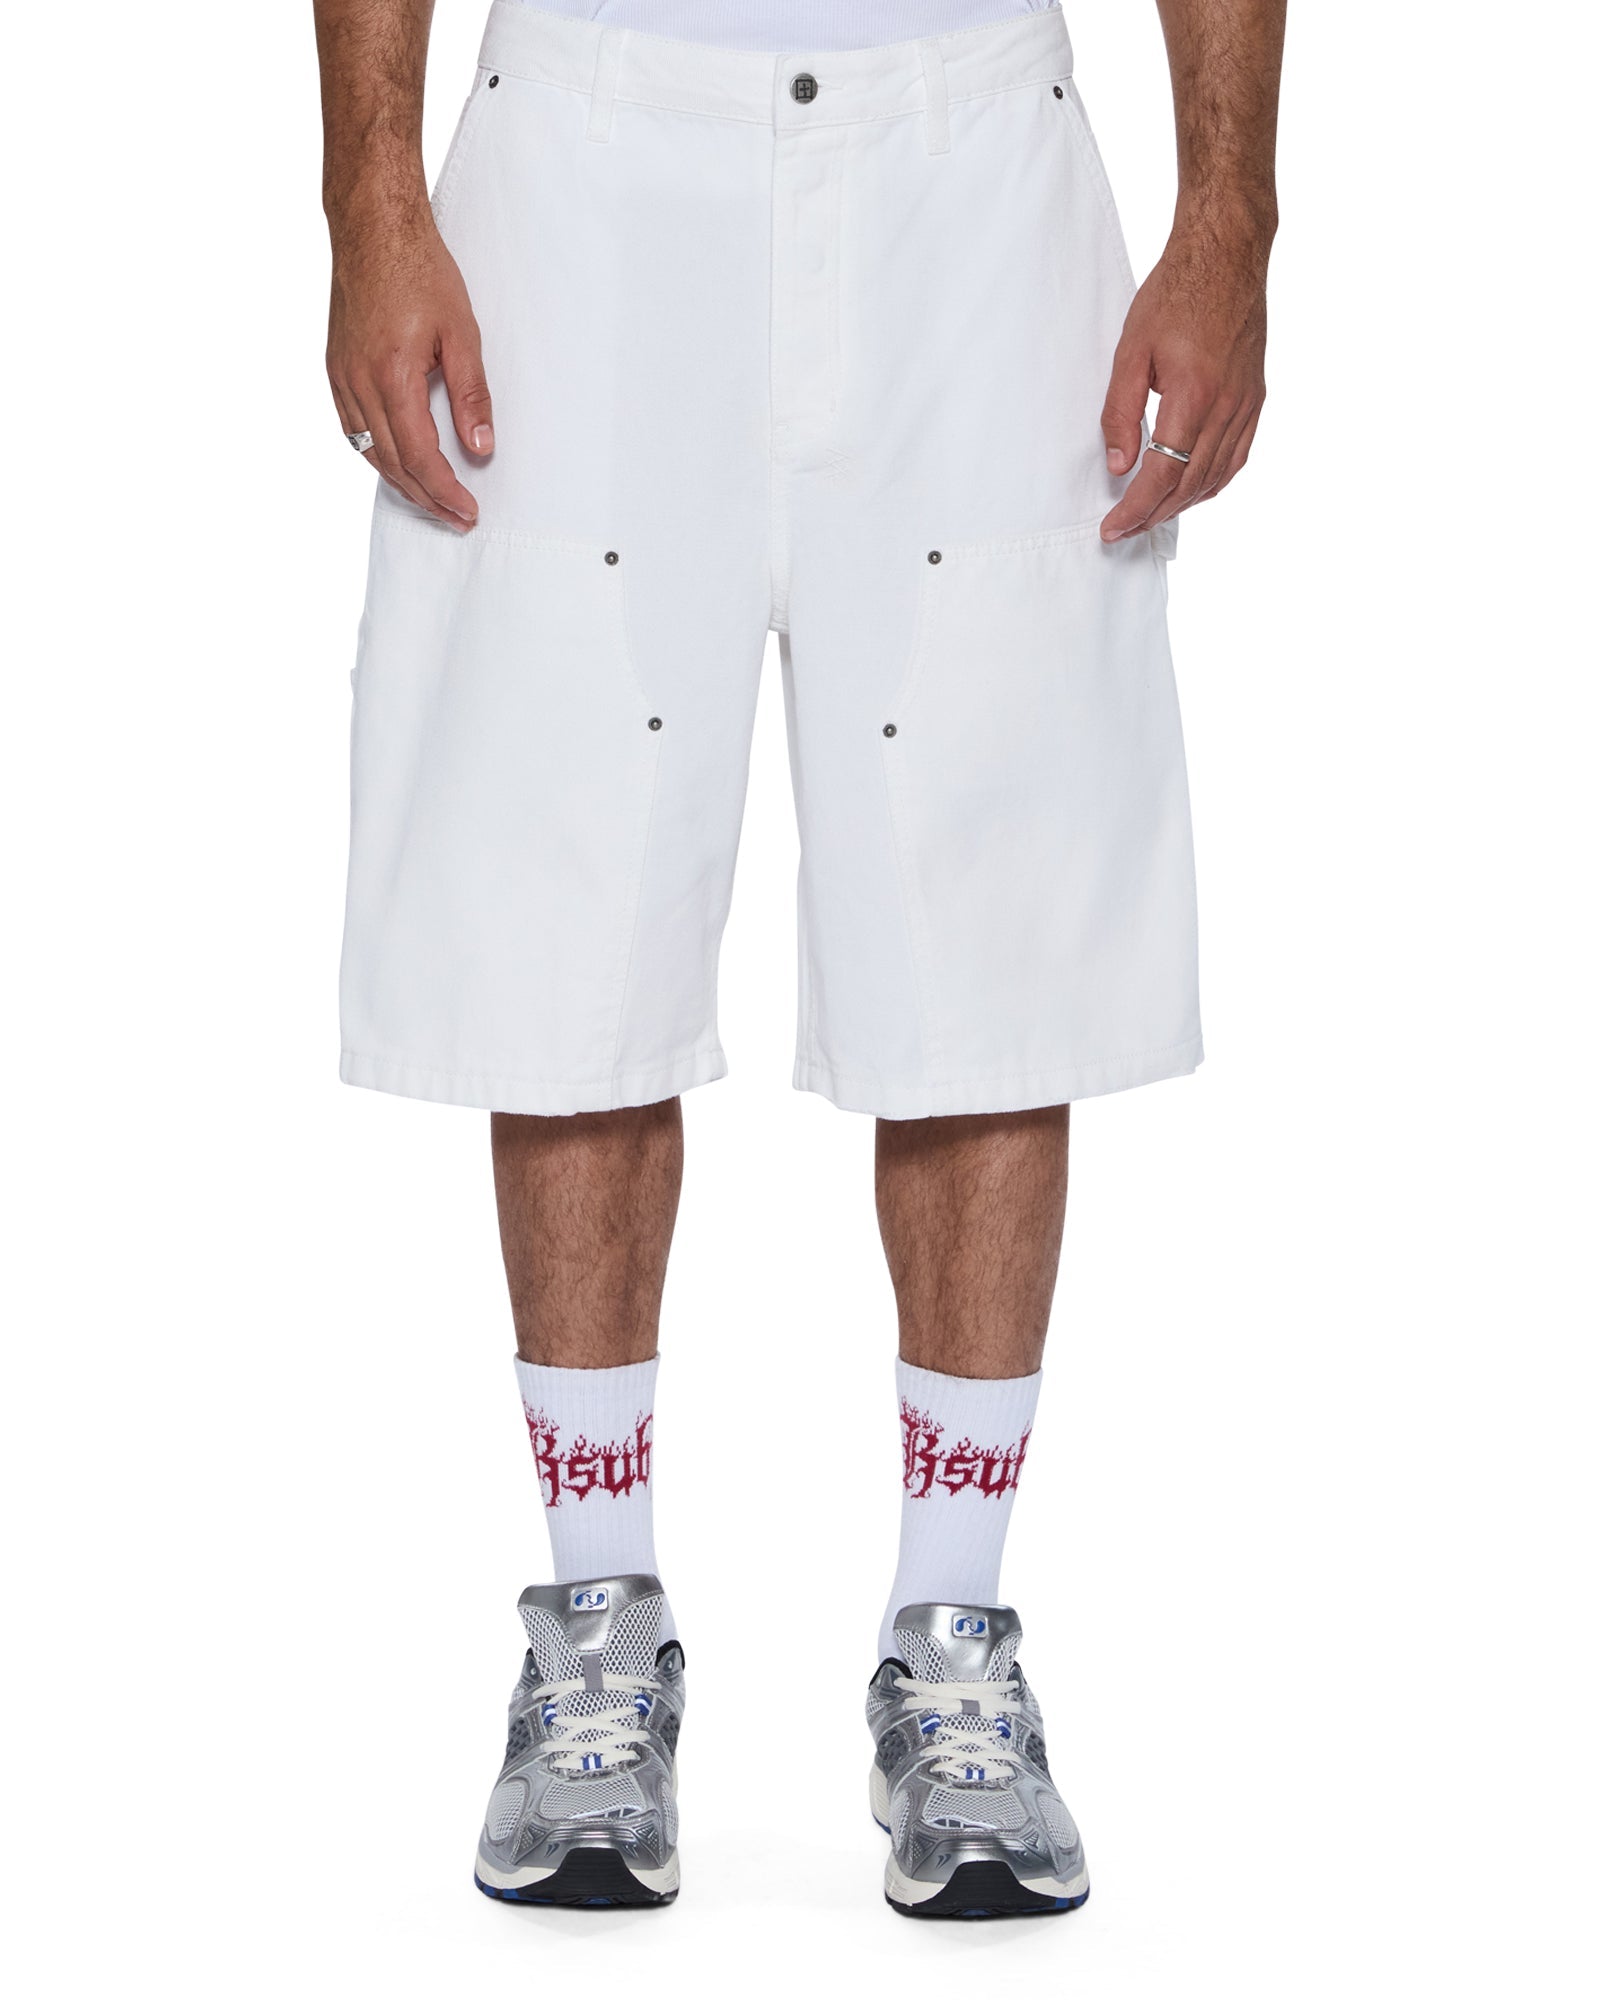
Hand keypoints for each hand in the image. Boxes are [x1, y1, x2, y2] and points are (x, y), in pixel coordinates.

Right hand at [326, 209, 492, 529]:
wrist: (373, 227)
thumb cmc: (418, 270)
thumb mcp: (462, 333)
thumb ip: (472, 395)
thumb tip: (481, 447)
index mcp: (392, 376)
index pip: (420, 456)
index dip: (445, 491)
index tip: (468, 510)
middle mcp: (359, 382)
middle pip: (392, 463)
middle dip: (427, 497)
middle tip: (457, 517)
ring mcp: (342, 376)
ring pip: (368, 451)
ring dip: (401, 482)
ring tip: (432, 500)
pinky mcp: (335, 367)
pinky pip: (353, 428)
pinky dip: (376, 454)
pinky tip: (397, 462)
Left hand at [1099, 213, 1268, 542]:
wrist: (1227, 255)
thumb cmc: (1176, 294)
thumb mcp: (1131, 350)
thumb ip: (1120, 412)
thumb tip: (1119, 465)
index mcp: (1194, 395)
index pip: (1163, 475)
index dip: (1135, 509)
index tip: (1112, 528)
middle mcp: (1228, 407)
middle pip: (1189, 486)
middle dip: (1153, 515)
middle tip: (1123, 530)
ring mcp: (1247, 405)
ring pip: (1215, 478)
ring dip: (1181, 505)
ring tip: (1150, 516)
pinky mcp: (1256, 399)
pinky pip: (1236, 458)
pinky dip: (1211, 483)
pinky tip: (1190, 490)